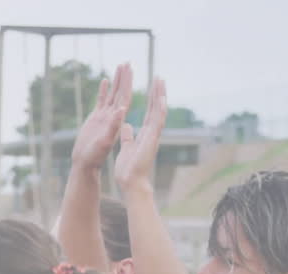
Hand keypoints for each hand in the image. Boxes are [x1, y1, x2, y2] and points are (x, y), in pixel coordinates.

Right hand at [72, 63, 131, 172]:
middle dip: (125, 77)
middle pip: (121, 92)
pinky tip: (106, 80)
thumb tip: (122, 109)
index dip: (128, 83)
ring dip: (117, 80)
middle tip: (127, 61)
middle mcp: (113, 116)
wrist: (85, 163)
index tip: (131, 69)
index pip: (125, 97)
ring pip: (113, 94)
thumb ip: (114, 126)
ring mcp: (105, 117)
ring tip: (120, 66)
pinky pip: (102, 101)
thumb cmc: (95, 156)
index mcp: (118, 120)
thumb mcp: (106, 141)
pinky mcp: (96, 119)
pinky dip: (104, 90)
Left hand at [114, 76, 166, 193]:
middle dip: (157, 93)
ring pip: (159, 112)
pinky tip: (161, 99)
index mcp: (145, 134)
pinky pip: (157, 122)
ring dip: (160, 96)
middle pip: (155, 108)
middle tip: (159, 77)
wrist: (131, 182)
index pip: (149, 112)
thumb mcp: (126, 146)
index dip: (151, 99)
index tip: (152, 86)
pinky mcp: (152, 140)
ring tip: (160, 81)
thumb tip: (126, 125)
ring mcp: (153, 136)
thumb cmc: (129, 168)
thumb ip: (128, 135)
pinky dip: (159, 110)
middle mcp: (151, 133)